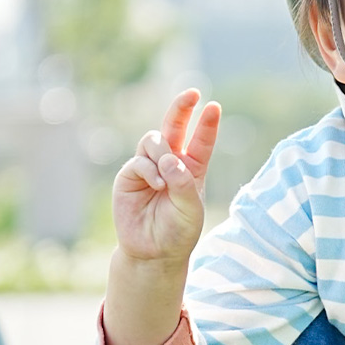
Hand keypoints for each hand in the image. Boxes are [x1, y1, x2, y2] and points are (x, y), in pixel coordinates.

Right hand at [112, 89, 221, 264]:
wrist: (153, 251)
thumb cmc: (178, 230)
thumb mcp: (191, 208)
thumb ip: (184, 183)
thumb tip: (169, 159)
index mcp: (192, 168)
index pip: (201, 141)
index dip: (207, 123)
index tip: (214, 106)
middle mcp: (171, 162)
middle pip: (175, 127)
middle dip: (182, 108)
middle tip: (192, 93)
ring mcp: (149, 166)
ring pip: (155, 140)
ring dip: (162, 153)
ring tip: (166, 178)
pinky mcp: (130, 175)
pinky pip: (140, 160)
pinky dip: (150, 170)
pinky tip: (157, 185)